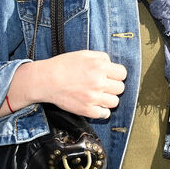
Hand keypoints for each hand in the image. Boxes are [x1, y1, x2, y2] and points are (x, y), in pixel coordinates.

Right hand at [7, 50, 126, 119]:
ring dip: (109, 99)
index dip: (117, 74)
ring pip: (115, 102)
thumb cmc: (64, 65)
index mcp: (100, 66)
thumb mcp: (84, 54)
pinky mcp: (87, 110)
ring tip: (99, 95)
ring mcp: (94, 97)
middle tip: (103, 85)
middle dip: (113, 86)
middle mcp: (99, 82)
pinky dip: (101, 111)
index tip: (110, 76)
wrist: (46, 80)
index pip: (123, 73)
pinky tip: (95, 104)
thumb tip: (113, 66)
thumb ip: (102, 58)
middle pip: (120, 88)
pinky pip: (105, 114)